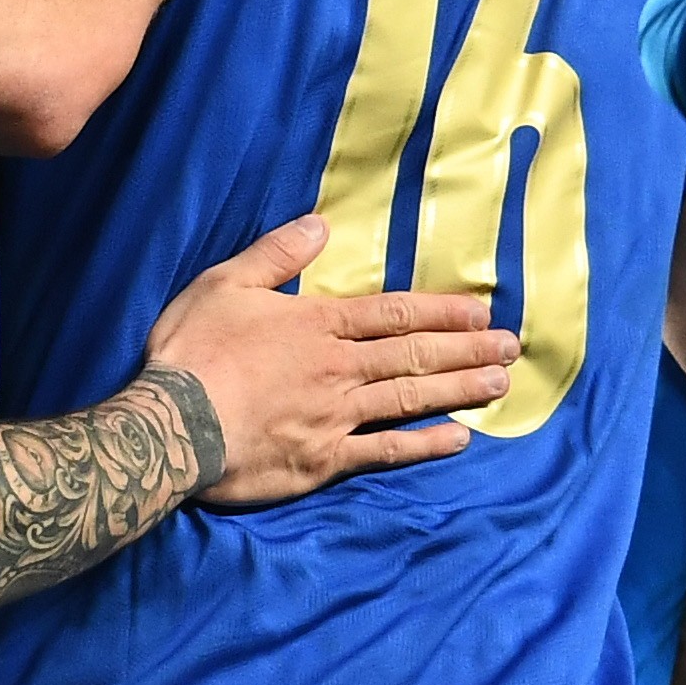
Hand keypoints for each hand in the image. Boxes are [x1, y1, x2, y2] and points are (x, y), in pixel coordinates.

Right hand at [143, 217, 520, 509]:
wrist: (174, 425)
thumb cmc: (193, 351)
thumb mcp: (225, 284)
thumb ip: (276, 255)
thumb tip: (322, 224)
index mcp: (318, 324)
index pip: (393, 314)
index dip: (441, 311)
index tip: (481, 311)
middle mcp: (340, 368)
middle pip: (415, 354)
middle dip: (467, 349)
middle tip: (511, 346)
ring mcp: (338, 416)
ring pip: (412, 398)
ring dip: (460, 389)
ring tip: (500, 383)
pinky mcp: (326, 459)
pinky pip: (387, 451)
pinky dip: (425, 445)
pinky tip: (459, 439)